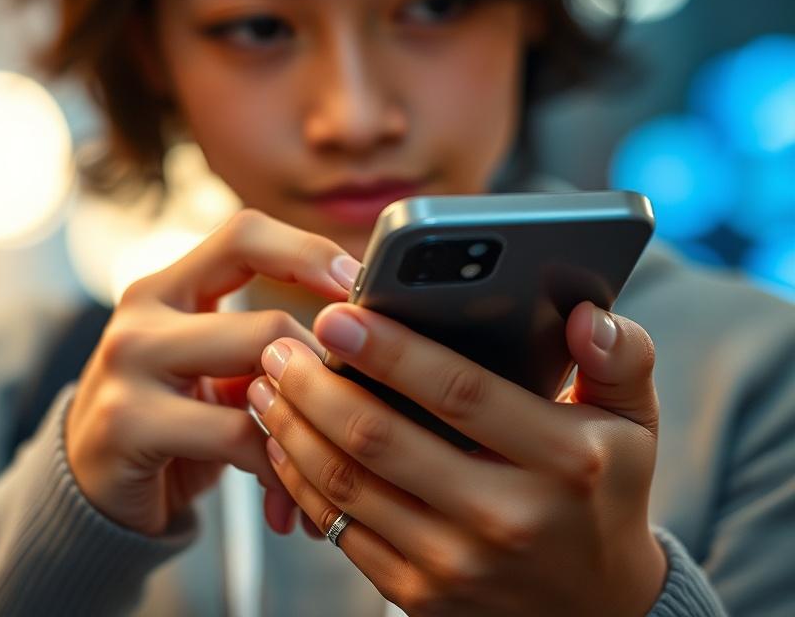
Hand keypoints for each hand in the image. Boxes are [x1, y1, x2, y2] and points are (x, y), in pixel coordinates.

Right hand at [66, 209, 359, 536]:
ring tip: (334, 458)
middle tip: (358, 406)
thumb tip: (362, 336)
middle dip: (325, 372)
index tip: (361, 286)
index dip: (310, 252)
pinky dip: (278, 469)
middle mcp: (143, 312)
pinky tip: (288, 497)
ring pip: (257, 372)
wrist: (90, 485)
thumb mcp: (210, 366)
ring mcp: (129, 364)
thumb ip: (262, 341)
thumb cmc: (168, 419)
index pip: (246, 234)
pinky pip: (236, 436)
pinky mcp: (126, 422)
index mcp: (168, 284)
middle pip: (266, 320)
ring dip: (310, 422)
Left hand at [247, 300, 666, 615]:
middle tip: (279, 346)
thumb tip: (589, 314)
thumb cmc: (606, 493)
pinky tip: (282, 441)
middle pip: (380, 440)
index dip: (390, 351)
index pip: (459, 393)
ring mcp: (458, 565)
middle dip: (316, 385)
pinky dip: (301, 480)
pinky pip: (340, 530)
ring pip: (347, 485)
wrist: (597, 609)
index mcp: (565, 461)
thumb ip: (622, 359)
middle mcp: (508, 518)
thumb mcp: (634, 424)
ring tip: (267, 386)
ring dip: (294, 428)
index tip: (337, 314)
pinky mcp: (419, 594)